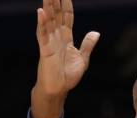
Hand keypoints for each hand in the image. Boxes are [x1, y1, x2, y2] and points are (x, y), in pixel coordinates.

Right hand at [32, 0, 99, 117]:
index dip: (67, 5)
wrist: (58, 90)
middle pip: (56, 15)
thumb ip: (87, 45)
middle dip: (55, 2)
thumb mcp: (82, 59)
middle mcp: (57, 38)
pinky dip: (42, 23)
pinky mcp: (45, 50)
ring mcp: (50, 43)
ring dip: (48, 7)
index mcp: (66, 38)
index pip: (67, 18)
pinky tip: (41, 12)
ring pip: (49, 21)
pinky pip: (43, 35)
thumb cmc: (68, 76)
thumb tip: (96, 32)